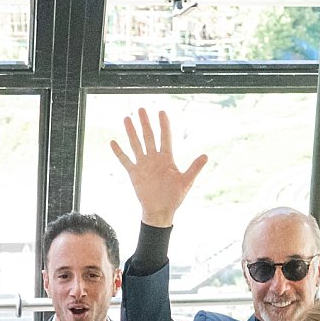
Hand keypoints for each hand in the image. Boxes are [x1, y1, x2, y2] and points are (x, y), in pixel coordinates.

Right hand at [109, 109, 207, 227]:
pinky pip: (125, 160)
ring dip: (131, 132)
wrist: (160, 211)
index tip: (161, 112)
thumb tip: (206, 156)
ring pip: (136, 144)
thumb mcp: (186, 182)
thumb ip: (194, 168)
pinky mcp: (134, 173)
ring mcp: (143, 165)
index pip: (165, 137)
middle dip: (145, 123)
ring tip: (127, 118)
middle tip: (141, 109)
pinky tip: (113, 142)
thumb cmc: (174, 197)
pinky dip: (119, 152)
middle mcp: (154, 158)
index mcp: (166, 159)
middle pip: (148, 136)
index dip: (163, 125)